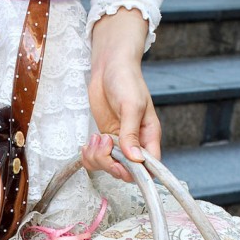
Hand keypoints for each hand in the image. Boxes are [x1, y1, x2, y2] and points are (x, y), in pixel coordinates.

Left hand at [82, 8, 160, 182]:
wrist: (109, 66)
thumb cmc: (127, 80)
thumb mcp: (131, 106)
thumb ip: (131, 133)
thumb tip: (135, 159)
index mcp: (149, 137)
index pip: (150, 168)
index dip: (136, 173)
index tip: (121, 164)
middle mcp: (135, 143)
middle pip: (126, 172)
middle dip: (110, 164)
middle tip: (103, 143)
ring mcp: (119, 143)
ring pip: (108, 167)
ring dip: (97, 158)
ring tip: (96, 138)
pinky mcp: (104, 140)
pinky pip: (96, 158)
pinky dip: (89, 155)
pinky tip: (89, 142)